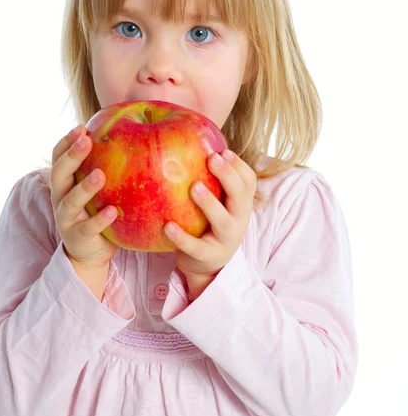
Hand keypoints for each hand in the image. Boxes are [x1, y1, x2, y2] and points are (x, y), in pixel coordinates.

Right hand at [49, 125, 117, 268]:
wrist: (89, 252)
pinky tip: (113, 211)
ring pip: (70, 201)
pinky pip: (88, 228)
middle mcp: (60, 198)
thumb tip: (129, 134)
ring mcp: (66, 219)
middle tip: (87, 141)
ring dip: (84, 187)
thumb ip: (101, 166)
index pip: (58, 157)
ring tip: (100, 175)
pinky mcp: (78, 237)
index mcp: (63, 182)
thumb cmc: (94, 210)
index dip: (66, 141)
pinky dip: (100, 219)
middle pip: (59, 174)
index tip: (81, 127)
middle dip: (72, 156)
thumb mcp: (94, 188)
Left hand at [163, 149, 256, 284]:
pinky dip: (181, 237)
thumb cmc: (209, 226)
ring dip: (209, 203)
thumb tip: (191, 147)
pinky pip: (195, 246)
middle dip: (228, 176)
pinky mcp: (208, 256)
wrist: (209, 267)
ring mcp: (225, 239)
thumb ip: (212, 182)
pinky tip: (167, 226)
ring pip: (222, 220)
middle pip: (240, 196)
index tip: (223, 151)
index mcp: (241, 205)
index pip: (248, 181)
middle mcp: (238, 220)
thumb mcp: (218, 205)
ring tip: (194, 187)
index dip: (238, 165)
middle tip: (212, 159)